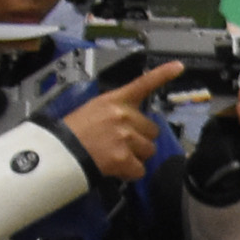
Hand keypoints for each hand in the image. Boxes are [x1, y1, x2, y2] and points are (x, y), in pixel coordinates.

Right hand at [59, 60, 184, 181]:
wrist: (61, 151)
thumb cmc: (75, 131)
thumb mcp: (95, 109)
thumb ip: (118, 112)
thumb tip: (136, 123)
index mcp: (115, 100)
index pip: (143, 84)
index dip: (163, 74)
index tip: (179, 66)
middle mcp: (124, 115)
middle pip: (152, 130)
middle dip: (141, 138)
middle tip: (120, 142)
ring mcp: (125, 137)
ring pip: (149, 150)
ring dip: (136, 155)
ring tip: (115, 154)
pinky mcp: (124, 158)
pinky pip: (140, 169)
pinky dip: (130, 172)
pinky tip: (115, 167)